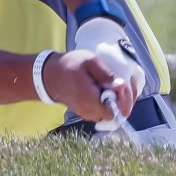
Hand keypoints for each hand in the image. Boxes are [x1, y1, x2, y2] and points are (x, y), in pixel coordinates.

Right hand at [74, 15, 145, 129]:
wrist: (50, 75)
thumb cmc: (69, 65)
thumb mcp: (89, 62)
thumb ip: (107, 75)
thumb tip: (122, 85)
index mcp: (89, 99)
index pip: (116, 111)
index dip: (124, 99)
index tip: (122, 83)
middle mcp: (89, 111)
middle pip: (118, 114)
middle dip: (124, 99)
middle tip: (122, 82)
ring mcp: (88, 114)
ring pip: (113, 113)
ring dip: (119, 100)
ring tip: (115, 84)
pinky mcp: (88, 113)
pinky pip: (106, 111)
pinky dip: (111, 101)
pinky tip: (109, 88)